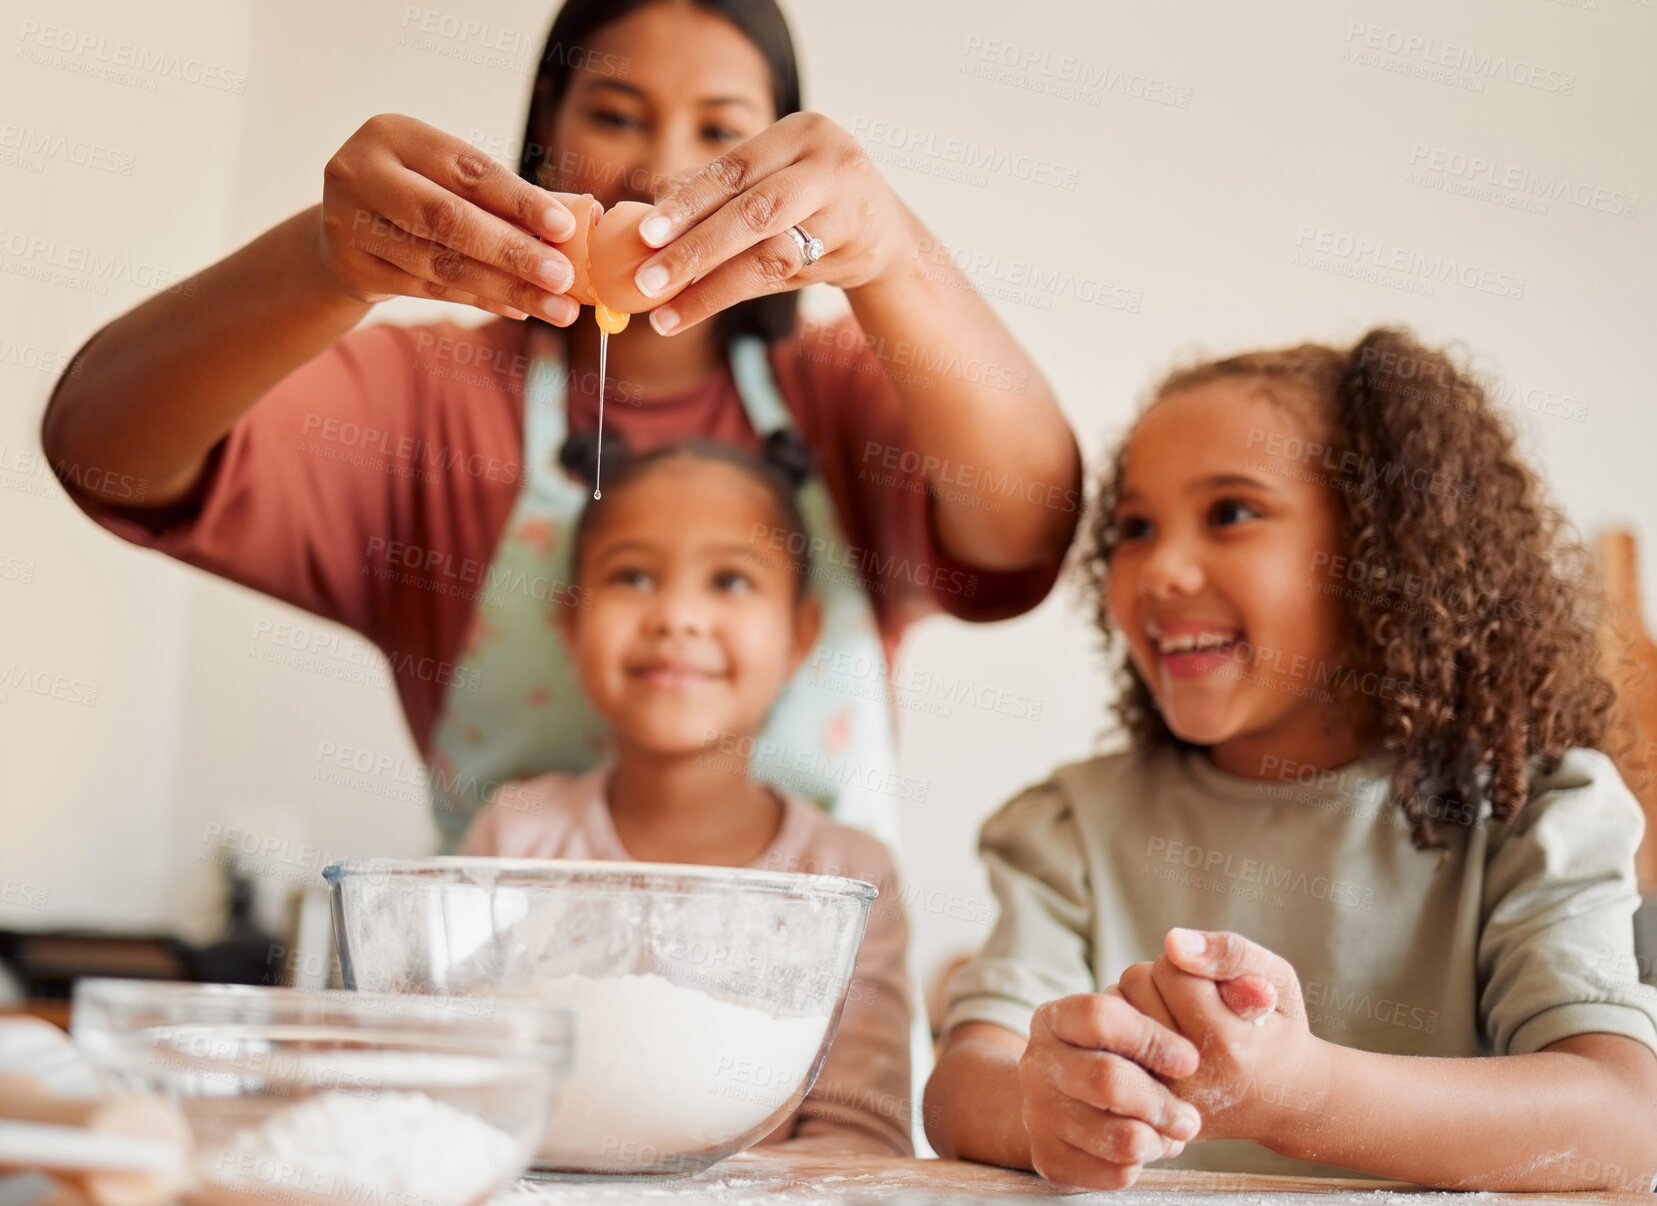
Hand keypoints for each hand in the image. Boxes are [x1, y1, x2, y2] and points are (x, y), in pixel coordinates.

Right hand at [317, 113, 583, 324]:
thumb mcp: (451, 178)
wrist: (344, 226)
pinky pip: (430, 290)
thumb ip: (509, 195)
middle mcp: (362, 173)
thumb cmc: (417, 192)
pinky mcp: (353, 268)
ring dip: (506, 288)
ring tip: (556, 306)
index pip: (468, 170)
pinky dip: (480, 300)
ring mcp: (350, 223)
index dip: (519, 200)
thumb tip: (585, 219)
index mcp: (393, 134)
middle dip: (514, 252)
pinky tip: (519, 307)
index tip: (566, 227)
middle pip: (448, 219)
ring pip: (441, 264)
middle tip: (564, 278)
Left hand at [626, 111, 911, 334]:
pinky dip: (733, 294)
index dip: (687, 202)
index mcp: (801, 132)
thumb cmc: (812, 201)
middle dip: (696, 247)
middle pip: (753, 210)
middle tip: (647, 277)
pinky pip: (783, 278)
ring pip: (769, 252)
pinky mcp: (855, 252)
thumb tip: (651, 202)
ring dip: (710, 285)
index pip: (734, 169)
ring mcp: (847, 210)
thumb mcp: (771, 182)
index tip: (645, 233)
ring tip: (663, 309)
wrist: (886, 234)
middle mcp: (829, 164)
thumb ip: (720, 189)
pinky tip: (694, 309)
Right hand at [1018, 993, 1204, 1190]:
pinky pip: (1112, 1173)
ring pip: (1116, 1134)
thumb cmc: (1127, 1052)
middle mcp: (1038, 1062)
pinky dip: (1142, 1164)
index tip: (1190, 1060)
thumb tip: (1239, 981)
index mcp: (1057, 1017)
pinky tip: (1147, 1144)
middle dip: (1161, 1102)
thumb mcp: (1149, 1009)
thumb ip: (1201, 987)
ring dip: (1158, 1137)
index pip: (1100, 1016)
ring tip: (1173, 1131)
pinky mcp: (1049, 1158)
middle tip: (1191, 1117)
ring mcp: (1037, 1111)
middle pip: (1106, 1079)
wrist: (1069, 1101)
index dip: (1151, 1039)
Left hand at [1118, 929, 1324, 1143]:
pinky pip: (1109, 1040)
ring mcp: (1159, 1094)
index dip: (1190, 964)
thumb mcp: (1276, 980)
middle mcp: (1187, 1075)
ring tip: (1177, 1018)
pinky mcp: (1141, 1101)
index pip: (1171, 968)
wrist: (1282, 1097)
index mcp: (1227, 1044)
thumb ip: (1230, 953)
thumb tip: (1173, 942)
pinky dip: (1125, 1030)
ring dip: (1140, 1001)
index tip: (1214, 984)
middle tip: (1194, 1000)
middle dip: (1162, 980)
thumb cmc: (1277, 1027)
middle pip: (1136, 983)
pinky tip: (1156, 1040)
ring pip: (1116, 1008)